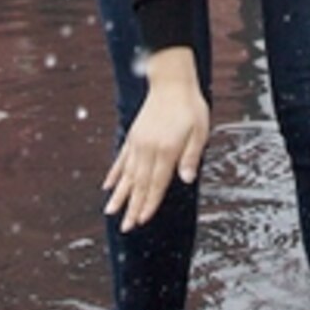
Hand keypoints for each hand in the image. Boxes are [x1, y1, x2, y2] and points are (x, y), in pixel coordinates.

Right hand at [104, 49, 206, 230]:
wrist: (172, 82)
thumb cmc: (190, 106)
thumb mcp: (200, 130)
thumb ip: (191, 156)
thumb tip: (186, 179)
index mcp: (167, 150)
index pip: (157, 183)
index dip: (149, 203)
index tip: (142, 220)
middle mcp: (149, 149)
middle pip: (140, 184)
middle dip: (132, 207)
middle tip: (125, 227)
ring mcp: (138, 143)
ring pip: (127, 174)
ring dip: (119, 195)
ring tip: (110, 211)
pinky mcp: (133, 136)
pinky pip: (122, 159)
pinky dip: (115, 174)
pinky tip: (108, 186)